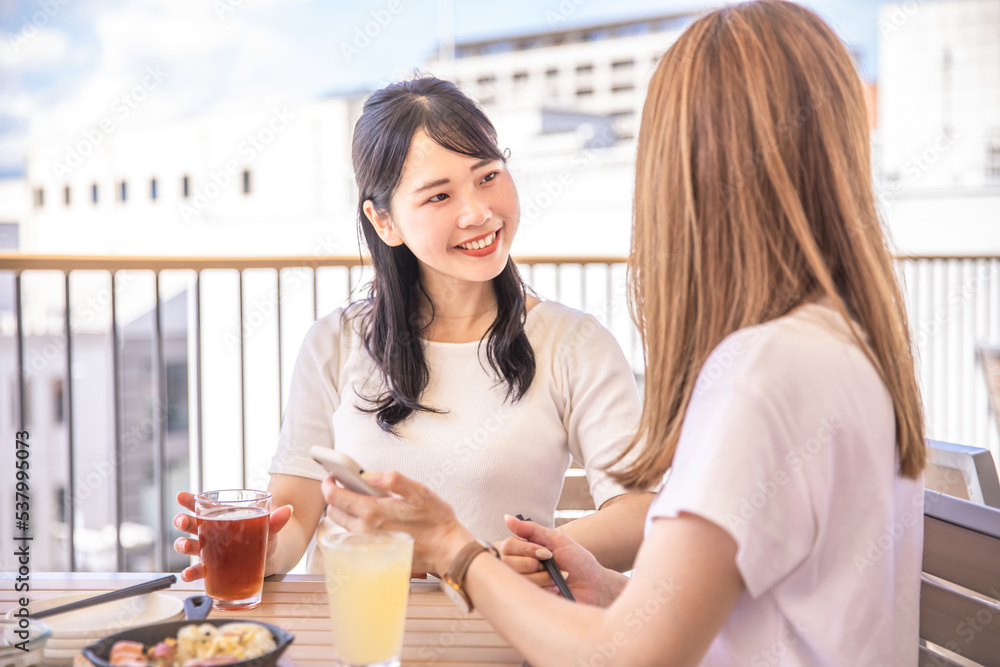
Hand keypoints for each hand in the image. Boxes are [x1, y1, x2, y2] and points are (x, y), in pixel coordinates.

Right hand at [172, 491, 293, 580]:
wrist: (268, 558)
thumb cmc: (264, 537)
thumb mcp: (270, 527)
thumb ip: (276, 520)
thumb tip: (288, 509)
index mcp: (222, 518)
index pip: (202, 506)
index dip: (190, 500)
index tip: (181, 496)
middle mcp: (211, 533)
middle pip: (191, 525)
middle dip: (183, 522)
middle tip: (181, 521)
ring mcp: (209, 551)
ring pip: (190, 546)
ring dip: (183, 545)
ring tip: (182, 546)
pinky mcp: (212, 569)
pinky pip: (198, 571)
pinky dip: (190, 573)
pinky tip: (187, 575)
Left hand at [321, 471, 473, 575]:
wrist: (446, 550)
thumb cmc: (436, 521)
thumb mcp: (420, 492)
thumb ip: (393, 480)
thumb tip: (369, 474)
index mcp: (373, 512)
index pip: (335, 497)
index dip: (330, 483)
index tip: (333, 475)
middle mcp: (365, 531)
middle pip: (333, 512)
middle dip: (335, 496)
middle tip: (346, 485)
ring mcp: (368, 544)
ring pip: (343, 525)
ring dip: (345, 510)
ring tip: (360, 499)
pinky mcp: (374, 552)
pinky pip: (354, 536)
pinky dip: (355, 523)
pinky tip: (372, 517)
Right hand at [498, 515, 625, 606]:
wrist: (594, 586)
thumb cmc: (577, 561)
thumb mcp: (556, 539)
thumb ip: (531, 529)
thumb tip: (507, 517)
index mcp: (525, 550)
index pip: (507, 545)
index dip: (525, 549)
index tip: (546, 552)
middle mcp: (520, 566)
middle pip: (508, 563)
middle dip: (533, 564)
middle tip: (550, 563)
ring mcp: (525, 584)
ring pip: (517, 579)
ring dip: (542, 577)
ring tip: (556, 578)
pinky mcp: (531, 600)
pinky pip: (526, 594)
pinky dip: (544, 589)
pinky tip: (555, 590)